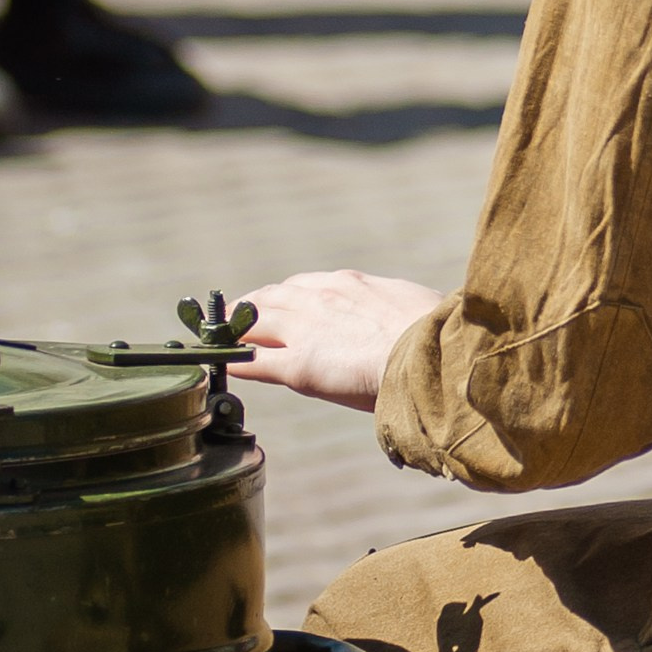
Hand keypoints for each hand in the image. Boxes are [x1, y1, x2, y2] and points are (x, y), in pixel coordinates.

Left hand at [227, 269, 444, 411]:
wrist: (431, 354)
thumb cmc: (434, 334)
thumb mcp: (407, 304)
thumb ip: (386, 308)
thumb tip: (399, 316)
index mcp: (348, 284)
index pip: (302, 286)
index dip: (284, 299)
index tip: (277, 307)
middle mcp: (319, 298)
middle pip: (269, 298)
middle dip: (248, 309)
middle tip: (231, 321)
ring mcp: (305, 330)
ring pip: (253, 323)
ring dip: (233, 331)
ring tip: (217, 340)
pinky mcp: (297, 365)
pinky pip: (253, 362)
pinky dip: (234, 362)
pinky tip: (221, 367)